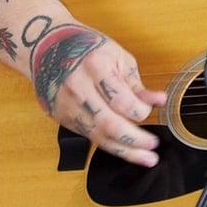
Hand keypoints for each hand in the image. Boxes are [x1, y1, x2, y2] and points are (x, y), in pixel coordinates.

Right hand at [33, 24, 167, 166]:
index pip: (121, 101)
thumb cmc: (88, 48)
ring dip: (125, 151)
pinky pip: (90, 136)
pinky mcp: (63, 118)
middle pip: (108, 124)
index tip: (151, 111)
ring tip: (146, 158)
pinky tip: (125, 150)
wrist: (48, 47)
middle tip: (153, 148)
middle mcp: (78, 89)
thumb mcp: (117, 57)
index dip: (140, 111)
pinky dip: (109, 145)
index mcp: (95, 68)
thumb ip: (136, 84)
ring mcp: (68, 106)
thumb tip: (158, 101)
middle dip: (134, 140)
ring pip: (98, 136)